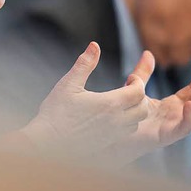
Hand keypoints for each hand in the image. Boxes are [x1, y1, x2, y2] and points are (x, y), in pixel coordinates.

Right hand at [20, 42, 148, 155]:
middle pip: (143, 109)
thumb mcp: (68, 83)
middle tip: (129, 89)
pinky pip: (126, 134)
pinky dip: (126, 124)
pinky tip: (111, 118)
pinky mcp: (107, 145)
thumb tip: (94, 45)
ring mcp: (112, 135)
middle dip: (140, 97)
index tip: (130, 78)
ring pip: (136, 123)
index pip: (138, 92)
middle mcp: (115, 121)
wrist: (48, 143)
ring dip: (134, 112)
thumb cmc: (56, 112)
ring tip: (121, 103)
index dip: (138, 83)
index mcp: (109, 104)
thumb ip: (84, 64)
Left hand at [107, 53, 190, 162]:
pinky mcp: (167, 136)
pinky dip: (189, 117)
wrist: (114, 134)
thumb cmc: (127, 115)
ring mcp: (174, 127)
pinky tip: (189, 104)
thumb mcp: (137, 88)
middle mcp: (177, 116)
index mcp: (173, 105)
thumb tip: (148, 52)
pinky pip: (184, 128)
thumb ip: (143, 72)